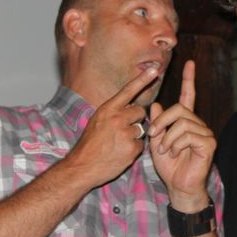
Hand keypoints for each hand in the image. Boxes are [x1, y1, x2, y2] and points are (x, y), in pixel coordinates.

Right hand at [65, 67, 158, 186]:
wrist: (82, 167)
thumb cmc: (89, 144)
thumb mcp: (97, 121)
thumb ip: (113, 112)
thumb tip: (131, 106)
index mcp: (107, 109)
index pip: (128, 90)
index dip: (142, 79)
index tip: (154, 70)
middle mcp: (117, 118)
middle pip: (140, 112)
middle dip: (136, 119)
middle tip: (122, 130)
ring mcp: (125, 133)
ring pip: (142, 129)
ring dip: (134, 136)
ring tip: (118, 144)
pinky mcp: (132, 149)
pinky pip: (141, 145)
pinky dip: (134, 149)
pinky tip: (121, 153)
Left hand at [146, 60, 215, 210]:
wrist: (178, 186)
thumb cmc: (169, 166)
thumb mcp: (156, 142)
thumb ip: (157, 124)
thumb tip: (156, 104)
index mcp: (185, 121)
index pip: (189, 95)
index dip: (189, 79)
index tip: (190, 63)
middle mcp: (198, 124)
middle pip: (179, 108)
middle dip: (161, 121)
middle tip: (153, 135)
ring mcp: (205, 133)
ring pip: (181, 122)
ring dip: (167, 137)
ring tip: (165, 150)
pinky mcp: (208, 143)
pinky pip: (188, 134)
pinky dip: (176, 144)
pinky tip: (175, 154)